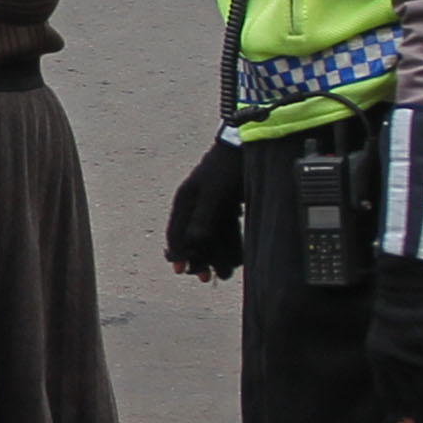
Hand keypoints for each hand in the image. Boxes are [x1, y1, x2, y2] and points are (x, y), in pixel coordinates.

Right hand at [165, 139, 244, 279]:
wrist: (246, 145)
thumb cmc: (227, 166)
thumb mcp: (215, 194)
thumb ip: (203, 218)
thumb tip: (193, 242)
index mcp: (185, 199)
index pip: (175, 232)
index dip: (177, 252)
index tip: (180, 270)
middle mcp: (195, 203)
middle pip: (191, 237)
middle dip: (197, 258)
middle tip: (202, 277)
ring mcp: (210, 203)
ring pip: (207, 235)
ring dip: (212, 254)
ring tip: (220, 272)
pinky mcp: (225, 203)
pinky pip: (222, 228)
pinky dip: (225, 243)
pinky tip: (232, 255)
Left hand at [365, 254, 422, 422]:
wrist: (410, 283)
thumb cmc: (403, 302)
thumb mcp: (390, 331)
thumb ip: (397, 352)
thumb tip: (410, 370)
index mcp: (378, 357)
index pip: (388, 392)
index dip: (398, 411)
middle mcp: (393, 361)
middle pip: (412, 396)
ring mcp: (414, 358)